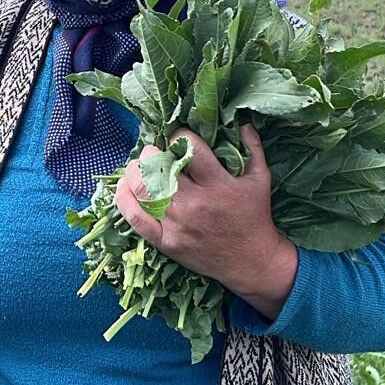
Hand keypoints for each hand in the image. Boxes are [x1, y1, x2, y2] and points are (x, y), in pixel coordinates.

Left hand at [114, 124, 297, 319]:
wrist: (252, 262)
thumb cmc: (255, 217)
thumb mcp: (261, 179)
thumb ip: (253, 148)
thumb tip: (243, 123)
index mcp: (218, 184)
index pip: (188, 148)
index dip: (178, 137)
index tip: (178, 138)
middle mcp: (195, 203)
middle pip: (160, 168)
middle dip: (152, 153)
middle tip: (154, 152)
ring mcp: (178, 224)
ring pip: (143, 191)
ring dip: (134, 172)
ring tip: (137, 166)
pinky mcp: (167, 242)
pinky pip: (136, 219)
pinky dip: (125, 200)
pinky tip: (123, 187)